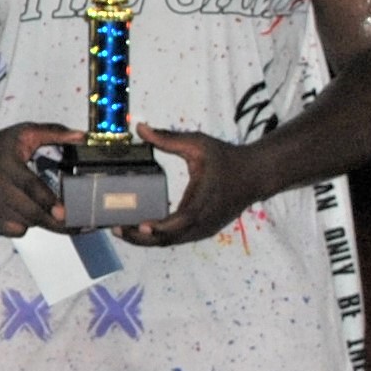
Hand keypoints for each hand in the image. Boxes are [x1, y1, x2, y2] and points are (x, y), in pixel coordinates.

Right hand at [0, 121, 74, 236]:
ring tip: (53, 215)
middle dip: (54, 223)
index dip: (48, 201)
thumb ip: (55, 133)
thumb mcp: (25, 133)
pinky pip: (11, 230)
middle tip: (77, 227)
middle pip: (28, 212)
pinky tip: (28, 214)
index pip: (29, 186)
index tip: (65, 213)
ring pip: (22, 223)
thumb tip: (83, 136)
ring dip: (41, 222)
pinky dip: (25, 226)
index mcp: (7, 165)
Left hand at [126, 126, 263, 245]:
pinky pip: (176, 239)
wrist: (255, 175)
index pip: (181, 221)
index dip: (160, 227)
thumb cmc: (227, 158)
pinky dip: (157, 237)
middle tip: (115, 228)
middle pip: (169, 239)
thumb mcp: (198, 144)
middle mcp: (203, 221)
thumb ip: (168, 138)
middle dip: (140, 238)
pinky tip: (140, 229)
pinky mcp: (202, 231)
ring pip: (170, 242)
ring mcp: (204, 229)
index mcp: (203, 201)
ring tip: (121, 229)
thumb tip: (140, 128)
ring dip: (146, 240)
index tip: (140, 226)